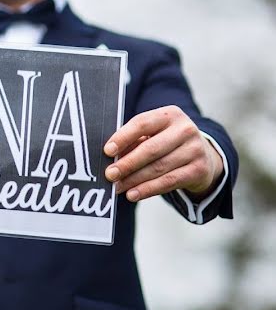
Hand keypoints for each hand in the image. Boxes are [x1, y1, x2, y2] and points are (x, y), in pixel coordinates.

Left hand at [103, 105, 223, 201]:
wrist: (203, 155)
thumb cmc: (167, 142)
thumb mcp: (152, 134)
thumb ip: (132, 141)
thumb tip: (110, 157)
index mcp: (169, 115)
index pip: (142, 123)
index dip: (123, 137)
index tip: (107, 151)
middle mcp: (185, 129)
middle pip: (150, 148)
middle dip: (127, 163)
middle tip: (110, 174)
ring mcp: (195, 149)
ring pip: (159, 167)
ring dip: (134, 179)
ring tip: (117, 187)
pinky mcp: (199, 169)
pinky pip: (169, 181)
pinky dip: (148, 189)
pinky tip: (133, 194)